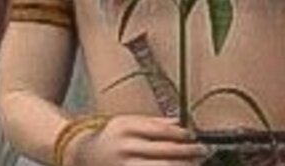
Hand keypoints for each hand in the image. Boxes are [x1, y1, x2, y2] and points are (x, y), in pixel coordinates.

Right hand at [67, 115, 208, 165]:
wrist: (81, 155)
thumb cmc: (112, 136)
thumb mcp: (127, 122)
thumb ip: (154, 123)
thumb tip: (181, 123)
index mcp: (125, 128)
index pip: (160, 131)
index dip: (181, 134)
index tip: (194, 136)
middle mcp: (124, 148)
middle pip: (163, 152)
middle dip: (187, 152)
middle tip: (203, 151)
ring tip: (194, 164)